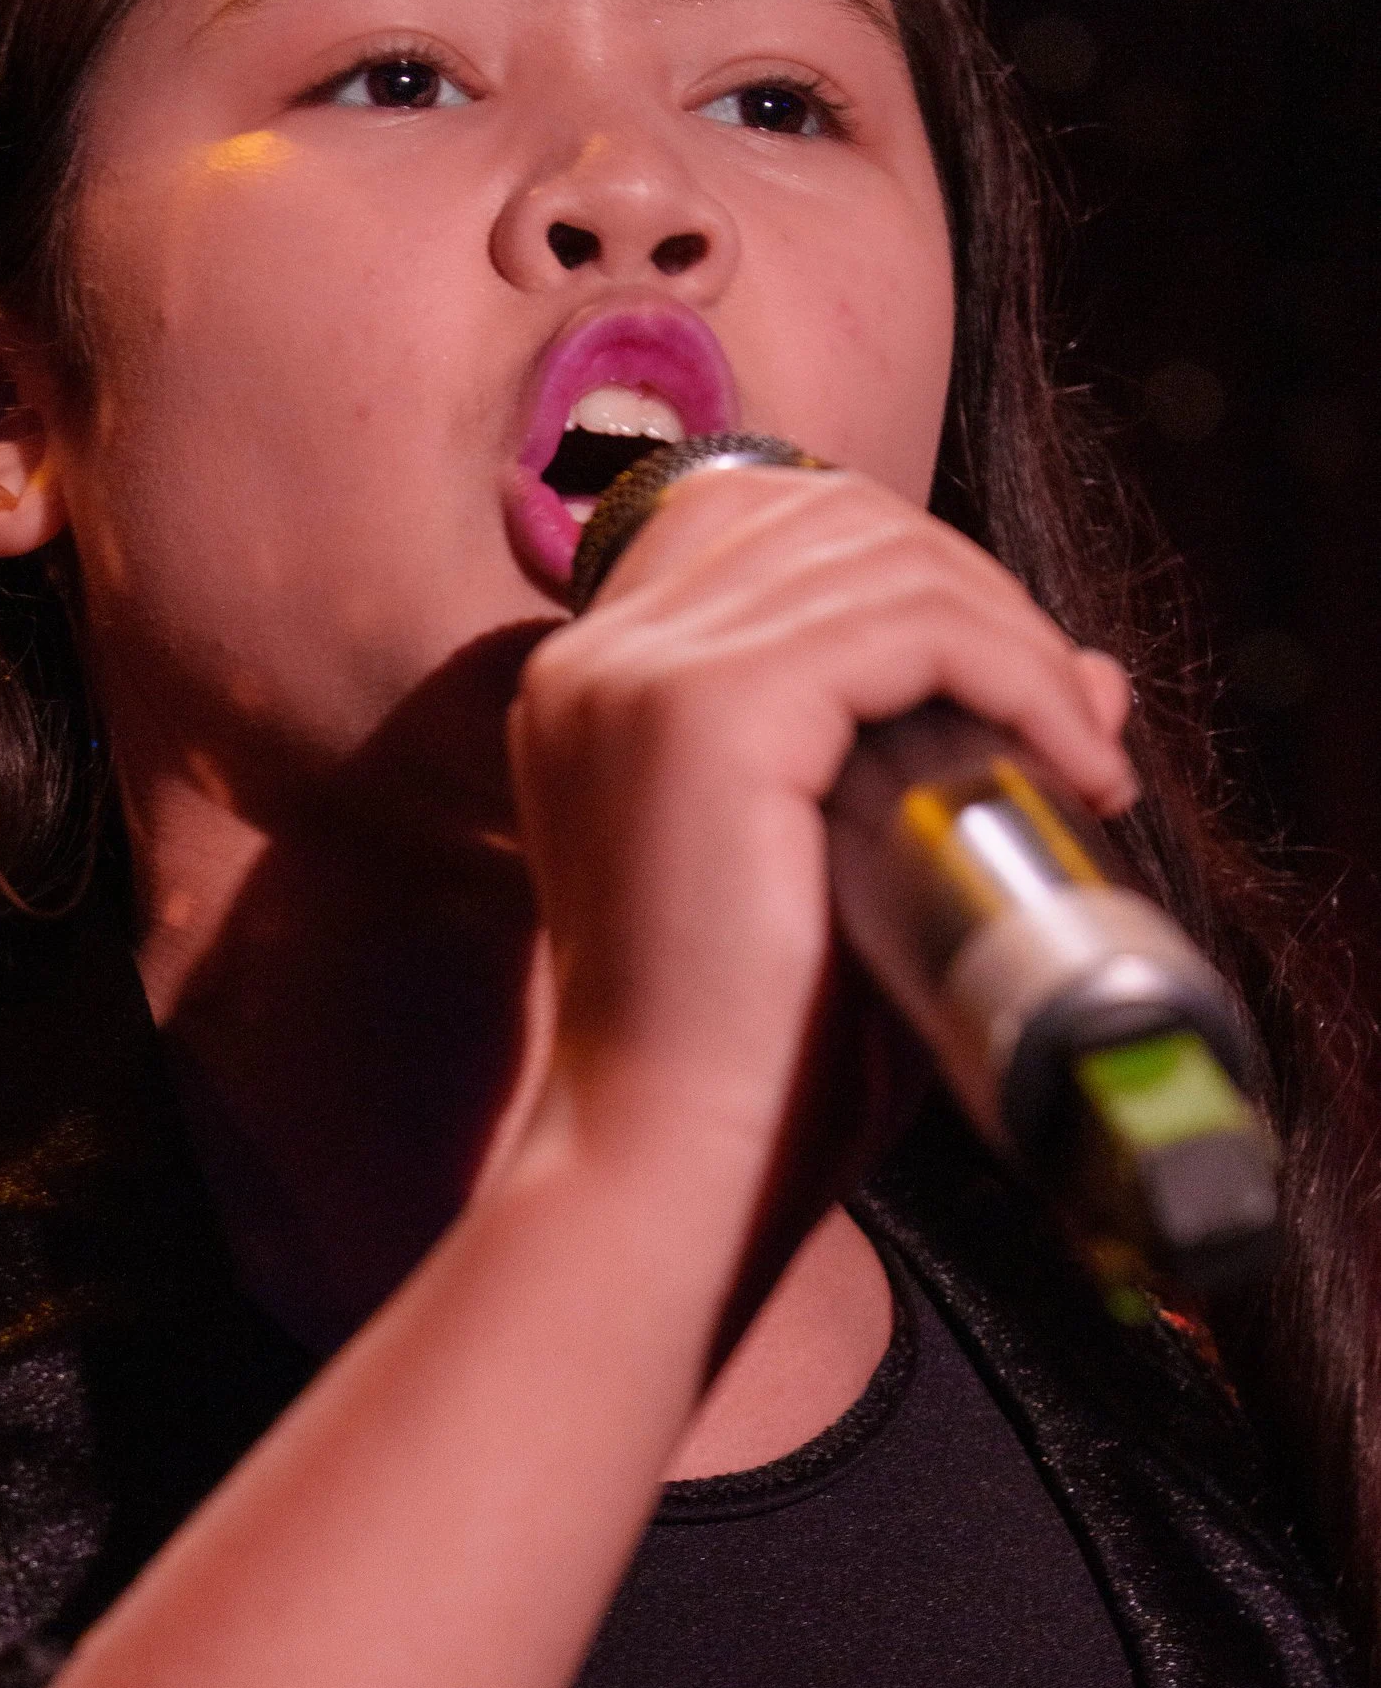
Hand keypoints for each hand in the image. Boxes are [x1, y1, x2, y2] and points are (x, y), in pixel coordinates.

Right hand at [507, 466, 1134, 1218]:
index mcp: (601, 693)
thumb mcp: (852, 880)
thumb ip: (945, 761)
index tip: (1008, 698)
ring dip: (1018, 642)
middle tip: (1068, 725)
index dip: (916, 580)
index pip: (774, 528)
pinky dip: (1018, 677)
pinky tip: (1068, 765)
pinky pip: (911, 625)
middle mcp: (598, 660)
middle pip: (836, 519)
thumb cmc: (754, 1069)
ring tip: (1082, 757)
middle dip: (980, 600)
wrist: (672, 1168)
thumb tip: (1090, 675)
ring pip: (888, 561)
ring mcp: (641, 672)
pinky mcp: (710, 707)